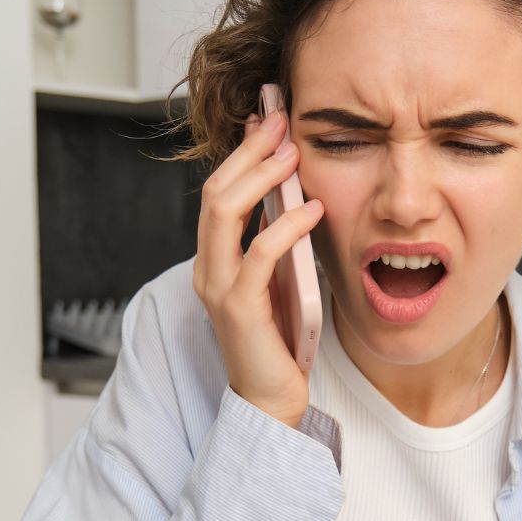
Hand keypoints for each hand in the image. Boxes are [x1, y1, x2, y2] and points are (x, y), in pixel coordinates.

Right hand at [192, 101, 324, 428]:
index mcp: (215, 259)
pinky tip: (313, 210)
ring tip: (294, 156)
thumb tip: (298, 196)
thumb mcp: (281, 279)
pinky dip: (285, 227)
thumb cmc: (280, 340)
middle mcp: (208, 269)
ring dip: (260, 178)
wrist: (273, 400)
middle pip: (215, 192)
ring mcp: (219, 289)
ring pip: (223, 214)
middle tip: (280, 123)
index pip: (219, 192)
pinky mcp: (240, 310)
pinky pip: (258, 256)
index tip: (268, 120)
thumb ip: (279, 243)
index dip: (241, 153)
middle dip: (247, 153)